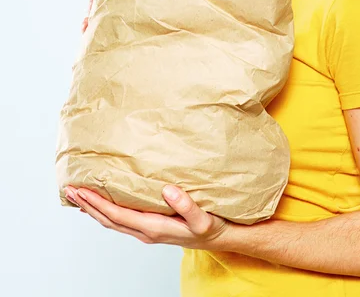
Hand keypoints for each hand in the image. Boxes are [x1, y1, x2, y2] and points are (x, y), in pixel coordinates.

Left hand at [64, 185, 230, 249]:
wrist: (221, 238)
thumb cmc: (213, 228)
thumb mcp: (204, 219)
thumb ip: (187, 206)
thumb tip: (167, 191)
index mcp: (154, 227)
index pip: (117, 214)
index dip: (97, 203)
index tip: (81, 190)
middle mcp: (146, 231)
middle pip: (109, 219)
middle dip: (88, 205)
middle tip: (70, 189)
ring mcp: (147, 230)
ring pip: (114, 221)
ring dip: (95, 209)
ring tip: (80, 195)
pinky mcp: (152, 227)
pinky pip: (123, 220)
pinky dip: (108, 211)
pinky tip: (105, 203)